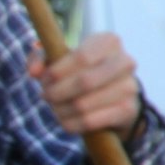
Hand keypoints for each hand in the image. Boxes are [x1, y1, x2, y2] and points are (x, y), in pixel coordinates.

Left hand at [28, 32, 142, 138]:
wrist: (112, 95)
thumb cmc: (80, 71)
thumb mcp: (59, 59)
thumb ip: (41, 59)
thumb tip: (34, 71)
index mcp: (108, 41)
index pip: (81, 57)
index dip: (57, 71)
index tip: (43, 80)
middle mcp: (125, 61)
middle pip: (84, 82)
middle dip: (57, 92)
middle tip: (46, 95)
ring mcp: (130, 87)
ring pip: (83, 105)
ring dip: (61, 109)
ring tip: (54, 107)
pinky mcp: (128, 110)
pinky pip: (90, 121)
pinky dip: (70, 123)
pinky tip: (65, 119)